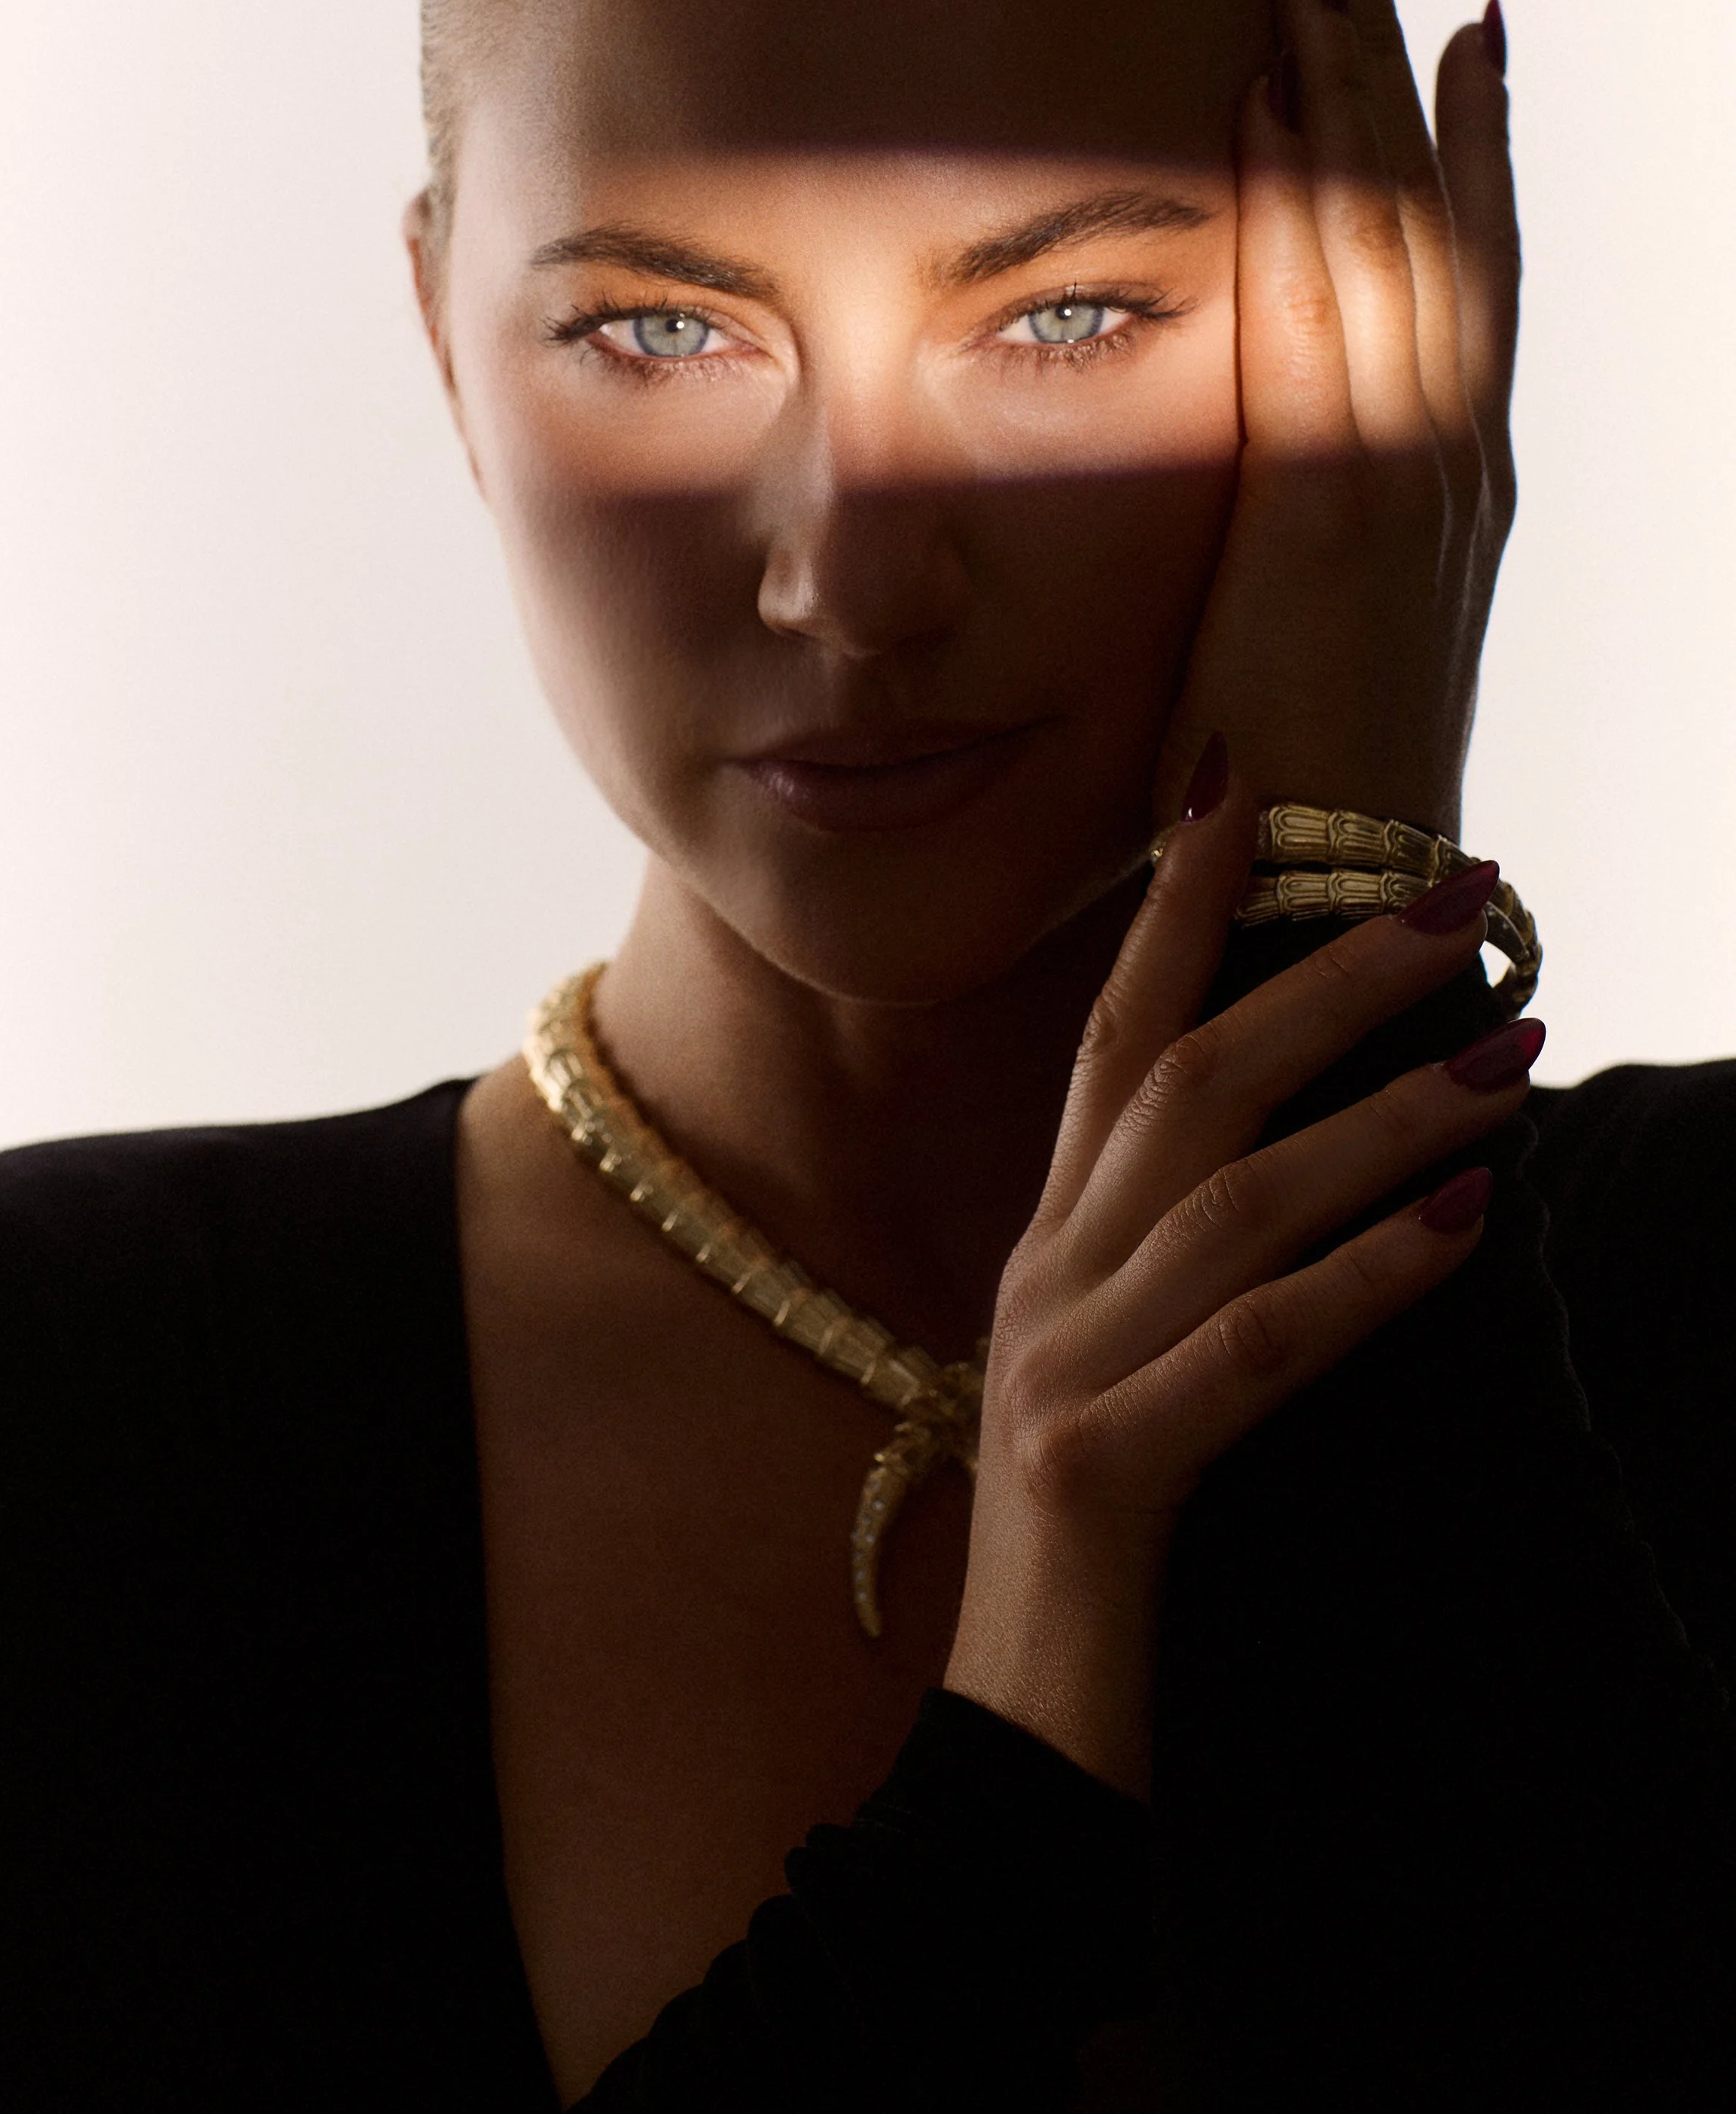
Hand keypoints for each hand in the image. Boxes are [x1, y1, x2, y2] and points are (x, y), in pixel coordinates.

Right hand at [943, 764, 1542, 1799]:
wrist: (1005, 1733)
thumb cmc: (1093, 1540)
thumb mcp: (1126, 1363)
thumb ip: (1187, 1256)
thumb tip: (1325, 1152)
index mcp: (1050, 1242)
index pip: (1108, 1033)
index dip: (1172, 902)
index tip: (1249, 785)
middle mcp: (1046, 1275)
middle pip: (1182, 1079)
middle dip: (1323, 974)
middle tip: (1460, 895)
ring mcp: (1063, 1366)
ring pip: (1233, 1197)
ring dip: (1383, 1114)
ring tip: (1513, 1053)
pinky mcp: (1104, 1467)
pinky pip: (1256, 1348)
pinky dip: (1366, 1278)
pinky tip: (1467, 1229)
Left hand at [1153, 0, 1519, 836]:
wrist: (1337, 898)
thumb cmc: (1305, 779)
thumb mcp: (1318, 624)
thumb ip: (1303, 531)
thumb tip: (1263, 483)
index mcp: (1447, 478)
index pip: (1456, 271)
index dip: (1452, 140)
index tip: (1443, 24)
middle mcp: (1448, 454)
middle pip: (1431, 213)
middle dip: (1393, 63)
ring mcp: (1405, 473)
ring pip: (1388, 231)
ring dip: (1350, 85)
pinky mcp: (1335, 505)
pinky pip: (1326, 308)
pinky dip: (1307, 190)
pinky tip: (1278, 91)